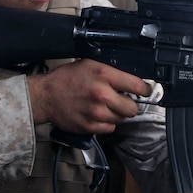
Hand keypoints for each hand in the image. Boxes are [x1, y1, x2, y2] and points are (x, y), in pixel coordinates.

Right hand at [27, 60, 151, 133]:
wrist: (46, 96)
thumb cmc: (67, 79)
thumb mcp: (90, 65)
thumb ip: (111, 72)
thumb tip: (132, 80)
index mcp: (104, 75)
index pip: (137, 85)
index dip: (146, 90)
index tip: (146, 91)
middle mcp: (102, 94)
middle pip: (132, 108)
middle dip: (130, 105)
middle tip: (123, 101)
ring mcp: (97, 112)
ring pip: (121, 119)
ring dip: (117, 114)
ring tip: (105, 107)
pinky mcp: (90, 126)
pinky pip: (110, 128)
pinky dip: (107, 123)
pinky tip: (98, 115)